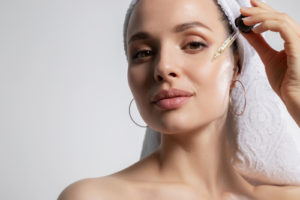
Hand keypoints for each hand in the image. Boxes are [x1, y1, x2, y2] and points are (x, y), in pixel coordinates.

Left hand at [240, 0, 299, 124]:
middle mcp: (298, 37)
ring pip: (281, 19)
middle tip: (243, 9)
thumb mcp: (267, 58)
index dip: (264, 9)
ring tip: (245, 19)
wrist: (294, 98)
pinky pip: (284, 28)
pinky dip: (269, 25)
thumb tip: (246, 31)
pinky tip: (256, 28)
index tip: (249, 6)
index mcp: (292, 39)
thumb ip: (258, 43)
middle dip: (259, 10)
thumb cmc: (285, 82)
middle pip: (279, 16)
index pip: (278, 19)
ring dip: (261, 17)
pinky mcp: (298, 47)